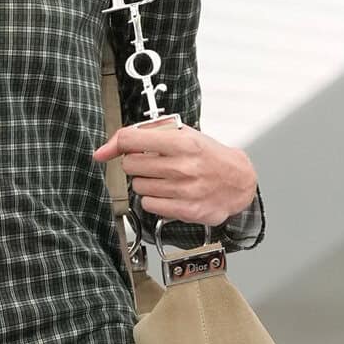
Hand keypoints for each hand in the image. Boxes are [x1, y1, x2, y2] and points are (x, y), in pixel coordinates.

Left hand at [92, 115, 257, 225]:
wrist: (239, 182)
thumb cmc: (209, 156)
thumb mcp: (183, 133)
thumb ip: (145, 134)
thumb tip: (105, 149)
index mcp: (182, 142)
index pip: (131, 139)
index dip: (115, 145)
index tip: (109, 151)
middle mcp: (182, 166)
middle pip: (130, 165)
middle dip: (136, 164)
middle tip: (153, 163)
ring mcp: (184, 190)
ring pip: (138, 186)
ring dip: (146, 182)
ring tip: (165, 178)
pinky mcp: (185, 210)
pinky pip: (149, 204)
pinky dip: (154, 199)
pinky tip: (168, 192)